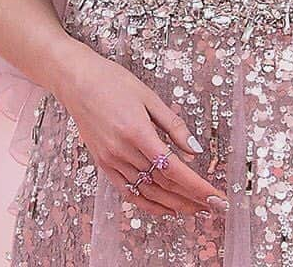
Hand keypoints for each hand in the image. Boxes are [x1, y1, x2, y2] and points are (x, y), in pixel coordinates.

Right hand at [55, 41, 222, 217]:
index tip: (215, 198)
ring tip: (194, 210)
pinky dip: (148, 204)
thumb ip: (173, 125)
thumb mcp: (149, 97)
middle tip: (213, 208)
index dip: (197, 187)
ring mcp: (111, 161)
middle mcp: (123, 152)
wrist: (76, 81)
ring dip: (173, 205)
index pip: (174, 169)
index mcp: (138, 133)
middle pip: (163, 184)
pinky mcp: (103, 164)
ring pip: (147, 192)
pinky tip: (164, 208)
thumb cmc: (113, 82)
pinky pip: (128, 191)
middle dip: (191, 199)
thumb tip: (195, 150)